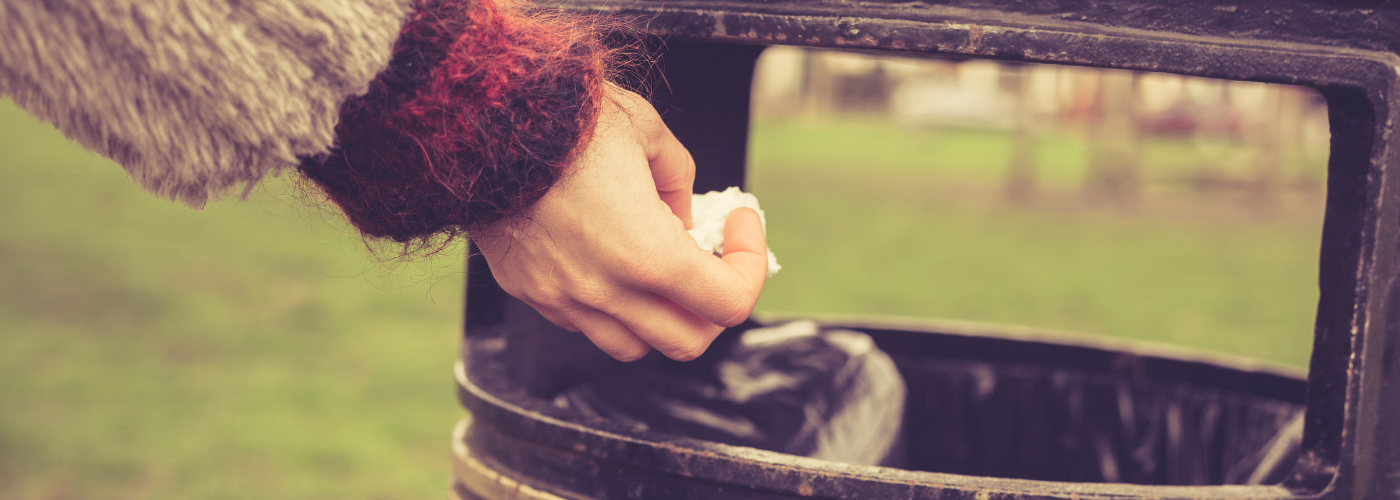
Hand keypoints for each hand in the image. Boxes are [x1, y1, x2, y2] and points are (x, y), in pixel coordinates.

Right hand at [472, 86, 768, 361]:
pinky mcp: (530, 292)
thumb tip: (682, 217)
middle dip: (710, 305)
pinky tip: (607, 258)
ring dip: (659, 315)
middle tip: (710, 258)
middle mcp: (606, 291)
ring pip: (633, 345)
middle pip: (687, 340)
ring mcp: (563, 299)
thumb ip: (678, 180)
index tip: (740, 222)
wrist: (478, 121)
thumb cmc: (566, 118)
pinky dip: (611, 306)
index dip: (751, 263)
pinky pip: (585, 323)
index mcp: (649, 255)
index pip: (730, 303)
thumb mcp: (646, 130)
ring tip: (658, 268)